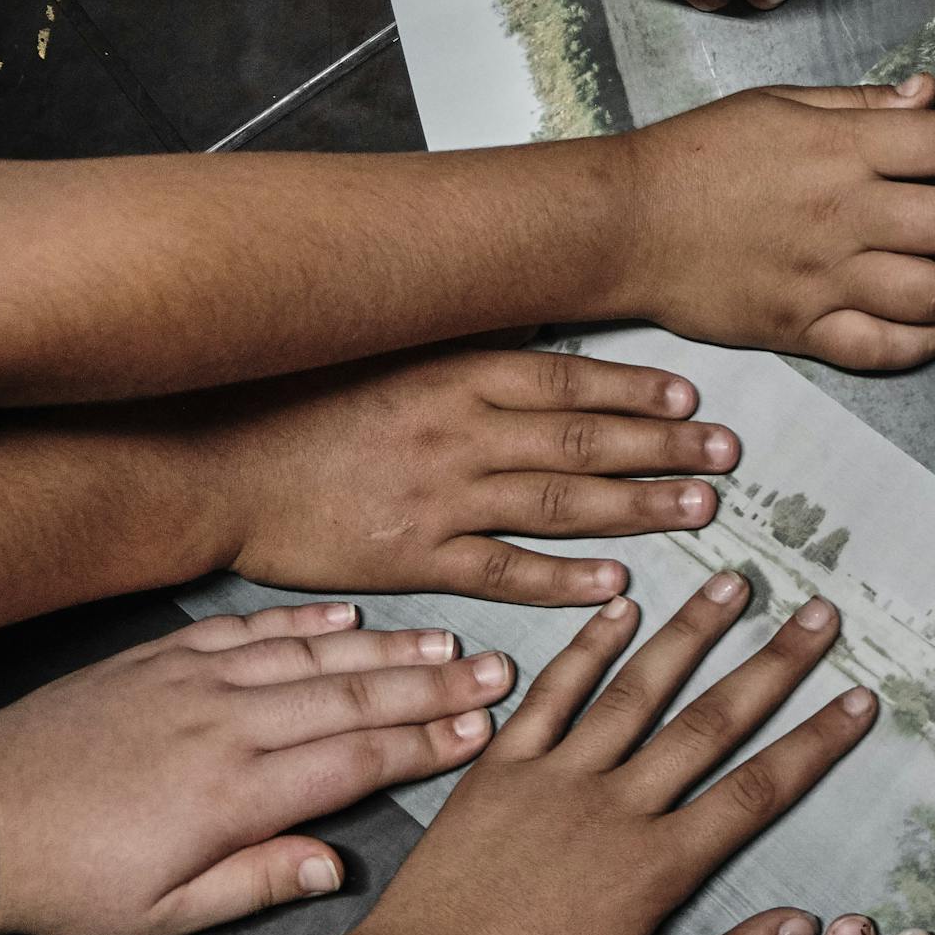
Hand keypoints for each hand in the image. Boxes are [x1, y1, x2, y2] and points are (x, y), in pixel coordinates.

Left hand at [0, 603, 506, 934]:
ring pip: (314, 656)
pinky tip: (349, 618)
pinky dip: (306, 622)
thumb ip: (258, 881)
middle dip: (436, 684)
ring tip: (449, 639)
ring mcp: (195, 683)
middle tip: (497, 671)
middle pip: (355, 698)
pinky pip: (250, 630)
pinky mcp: (162, 658)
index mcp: (235, 794)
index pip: (358, 762)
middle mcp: (227, 727)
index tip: (483, 732)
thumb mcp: (165, 914)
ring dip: (388, 646)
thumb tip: (337, 865)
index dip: (429, 744)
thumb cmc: (71, 881)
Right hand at [196, 345, 738, 607]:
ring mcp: (440, 493)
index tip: (692, 401)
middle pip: (585, 436)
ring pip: (560, 498)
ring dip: (637, 506)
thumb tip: (526, 351)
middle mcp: (460, 429)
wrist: (207, 463)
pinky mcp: (414, 554)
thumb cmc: (288, 404)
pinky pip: (505, 567)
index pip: (569, 379)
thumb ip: (454, 359)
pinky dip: (564, 577)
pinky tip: (617, 584)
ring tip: (699, 510)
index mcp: (454, 374)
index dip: (638, 390)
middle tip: (727, 457)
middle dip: (665, 446)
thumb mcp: (378, 355)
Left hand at [301, 578, 876, 934]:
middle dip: (774, 664)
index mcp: (654, 867)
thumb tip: (804, 927)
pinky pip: (551, 693)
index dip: (815, 742)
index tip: (860, 698)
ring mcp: (554, 779)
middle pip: (712, 722)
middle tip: (820, 614)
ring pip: (638, 690)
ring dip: (692, 633)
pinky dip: (589, 646)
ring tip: (735, 584)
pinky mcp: (498, 768)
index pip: (756, 792)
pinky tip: (622, 605)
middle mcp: (614, 807)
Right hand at [617, 78, 934, 370]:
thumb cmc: (696, 156)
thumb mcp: (779, 103)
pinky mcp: (805, 328)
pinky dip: (932, 342)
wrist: (625, 223)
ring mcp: (828, 278)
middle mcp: (846, 215)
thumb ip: (861, 103)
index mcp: (842, 149)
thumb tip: (929, 93)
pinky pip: (887, 347)